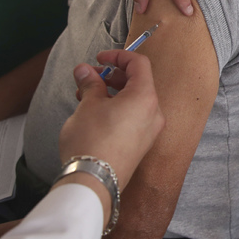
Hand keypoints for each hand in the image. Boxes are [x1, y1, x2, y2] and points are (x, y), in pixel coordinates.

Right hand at [59, 50, 164, 192]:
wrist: (93, 182)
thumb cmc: (92, 142)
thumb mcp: (87, 105)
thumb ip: (90, 83)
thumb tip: (85, 71)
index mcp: (145, 97)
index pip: (139, 64)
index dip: (118, 56)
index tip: (100, 59)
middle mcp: (154, 113)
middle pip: (137, 82)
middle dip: (112, 76)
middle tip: (89, 78)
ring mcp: (150, 130)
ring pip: (134, 101)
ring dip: (112, 93)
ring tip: (86, 97)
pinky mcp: (141, 144)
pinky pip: (133, 118)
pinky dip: (117, 109)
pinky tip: (94, 114)